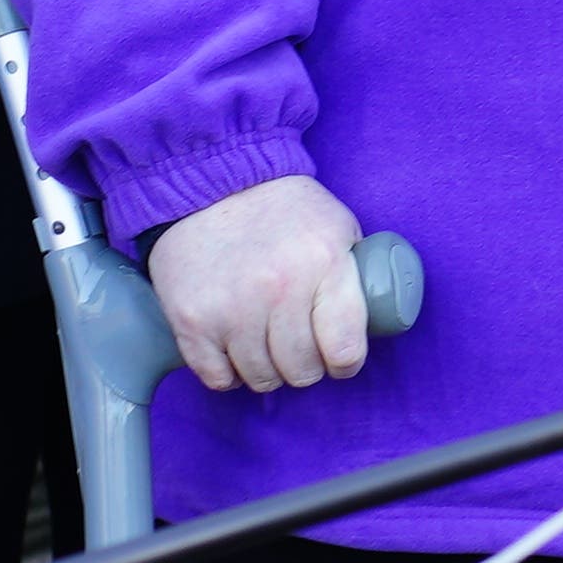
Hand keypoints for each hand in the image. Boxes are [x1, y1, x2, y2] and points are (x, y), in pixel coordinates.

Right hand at [145, 170, 372, 392]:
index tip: (339, 359)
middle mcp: (278, 289)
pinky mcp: (190, 320)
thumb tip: (372, 324)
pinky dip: (228, 374)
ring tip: (267, 344)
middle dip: (306, 366)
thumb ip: (356, 276)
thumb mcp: (339, 227)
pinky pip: (217, 378)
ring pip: (261, 378)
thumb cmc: (285, 210)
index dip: (345, 363)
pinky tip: (234, 350)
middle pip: (301, 370)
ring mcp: (230, 307)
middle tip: (300, 349)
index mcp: (324, 263)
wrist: (213, 183)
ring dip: (268, 369)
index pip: (345, 350)